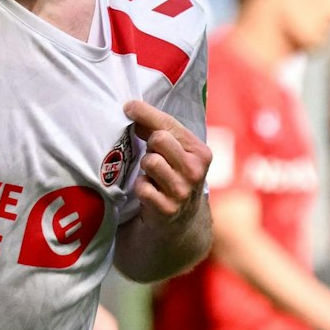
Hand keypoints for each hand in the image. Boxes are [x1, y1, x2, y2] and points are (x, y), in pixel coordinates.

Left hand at [124, 100, 210, 224]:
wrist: (179, 223)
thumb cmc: (172, 178)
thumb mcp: (175, 153)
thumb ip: (159, 130)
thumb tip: (132, 108)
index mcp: (201, 152)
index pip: (169, 124)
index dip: (145, 113)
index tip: (128, 106)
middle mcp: (196, 170)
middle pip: (160, 139)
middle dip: (149, 145)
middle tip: (151, 155)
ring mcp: (182, 191)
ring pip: (151, 161)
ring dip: (144, 167)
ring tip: (152, 175)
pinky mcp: (167, 208)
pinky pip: (142, 186)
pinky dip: (140, 187)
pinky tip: (148, 192)